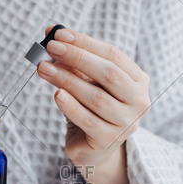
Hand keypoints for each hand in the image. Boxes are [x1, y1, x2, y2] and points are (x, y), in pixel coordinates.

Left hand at [37, 26, 150, 178]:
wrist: (94, 150)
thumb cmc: (90, 110)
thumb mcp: (86, 83)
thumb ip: (75, 62)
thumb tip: (52, 33)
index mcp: (138, 80)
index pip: (113, 55)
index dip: (85, 43)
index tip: (59, 34)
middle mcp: (138, 101)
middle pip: (108, 73)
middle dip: (77, 57)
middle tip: (51, 48)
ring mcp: (126, 123)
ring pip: (96, 97)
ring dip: (67, 79)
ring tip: (44, 68)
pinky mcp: (109, 141)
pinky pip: (88, 120)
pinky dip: (71, 106)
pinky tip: (56, 94)